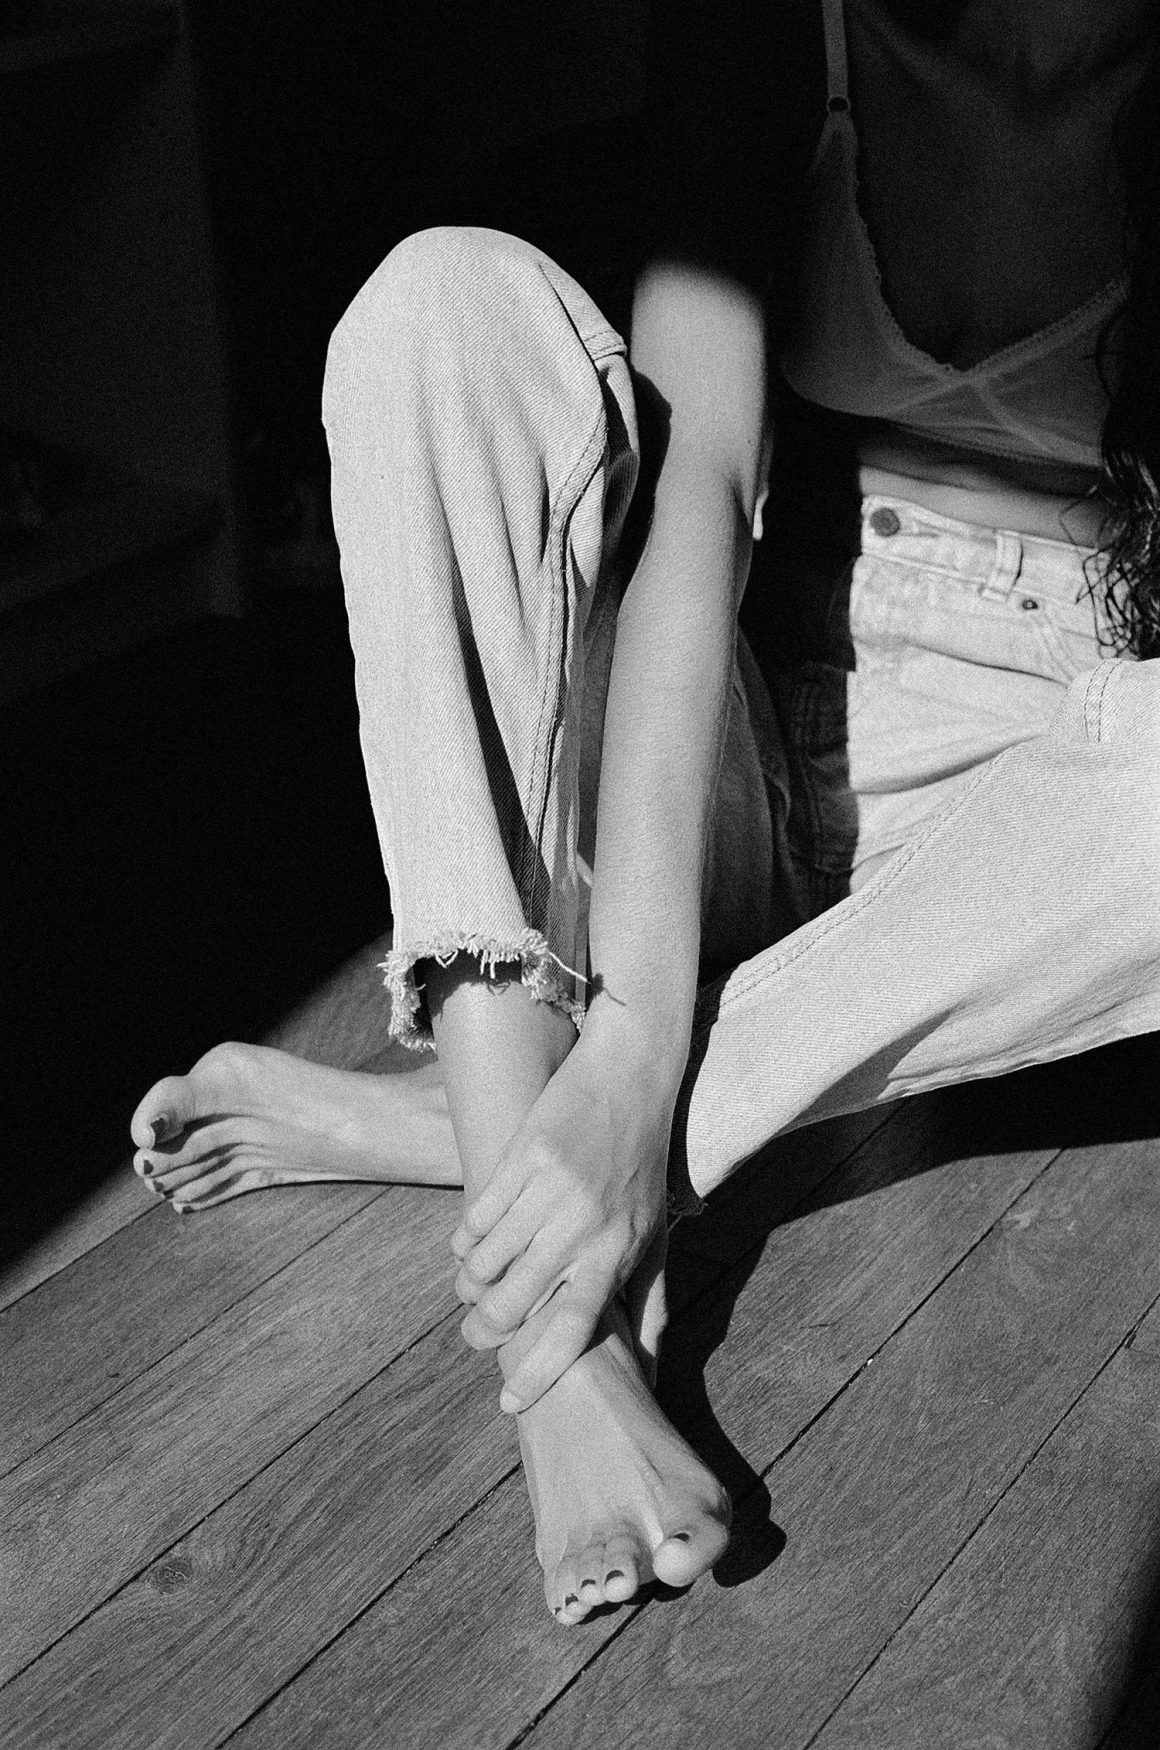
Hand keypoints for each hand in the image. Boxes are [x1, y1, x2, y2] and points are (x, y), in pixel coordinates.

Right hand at [450, 1036, 672, 1410]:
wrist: (631, 1074)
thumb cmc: (645, 1162)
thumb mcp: (658, 1234)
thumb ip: (650, 1304)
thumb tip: (649, 1374)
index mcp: (619, 1250)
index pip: (575, 1328)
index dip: (539, 1372)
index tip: (510, 1403)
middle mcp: (585, 1224)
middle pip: (515, 1302)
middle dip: (483, 1331)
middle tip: (476, 1336)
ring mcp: (551, 1189)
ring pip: (483, 1262)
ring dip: (468, 1285)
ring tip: (471, 1286)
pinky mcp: (523, 1155)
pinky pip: (474, 1218)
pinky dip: (463, 1240)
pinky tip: (469, 1243)